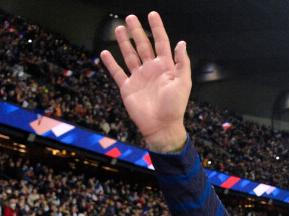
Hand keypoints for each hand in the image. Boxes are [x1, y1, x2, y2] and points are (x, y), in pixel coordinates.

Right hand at [100, 12, 190, 152]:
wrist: (161, 126)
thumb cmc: (174, 107)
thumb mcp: (183, 83)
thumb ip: (182, 63)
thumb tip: (181, 42)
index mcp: (165, 67)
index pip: (161, 43)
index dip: (157, 29)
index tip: (152, 14)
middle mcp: (151, 70)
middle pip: (143, 46)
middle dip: (137, 31)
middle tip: (130, 17)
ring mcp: (139, 78)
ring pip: (129, 55)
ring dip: (124, 42)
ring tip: (119, 28)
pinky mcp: (128, 88)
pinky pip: (118, 73)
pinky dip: (111, 63)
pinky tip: (105, 53)